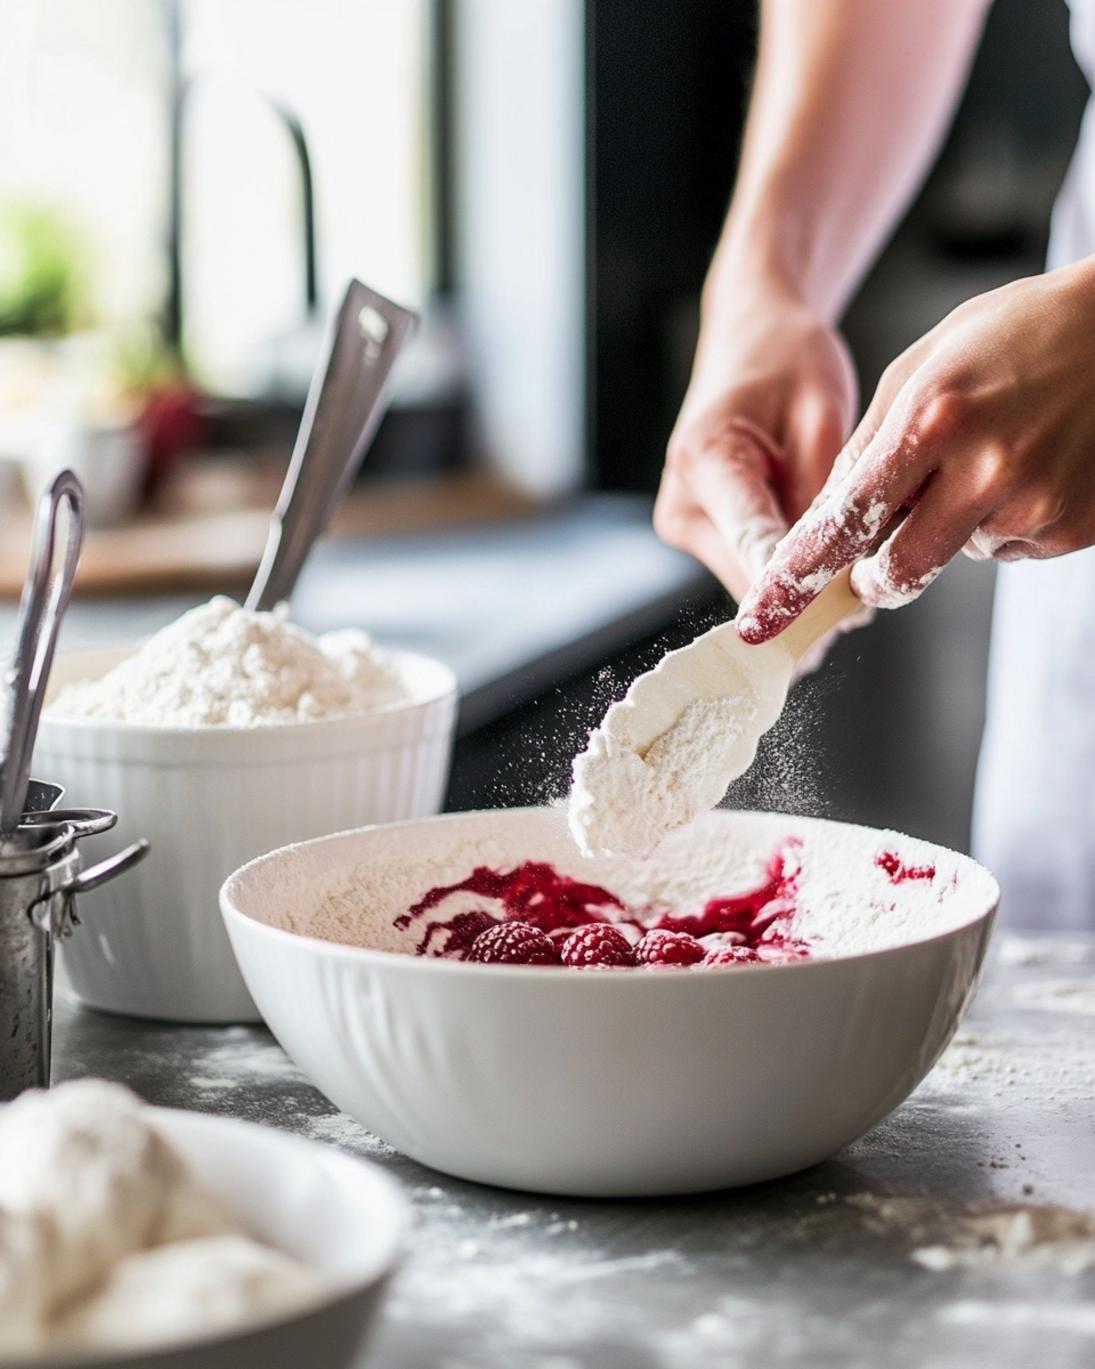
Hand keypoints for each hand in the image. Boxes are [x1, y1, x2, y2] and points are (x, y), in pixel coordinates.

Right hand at [655, 277, 856, 602]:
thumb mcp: (821, 414)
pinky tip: (827, 560)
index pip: (753, 541)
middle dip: (807, 590)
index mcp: (707, 459)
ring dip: (799, 584)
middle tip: (868, 600)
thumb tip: (840, 570)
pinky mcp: (700, 529)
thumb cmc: (786, 359)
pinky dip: (787, 568)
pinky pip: (749, 563)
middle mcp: (683, 501)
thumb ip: (823, 495)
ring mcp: (685, 521)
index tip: (836, 621)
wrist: (750, 336)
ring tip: (855, 574)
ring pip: (749, 578)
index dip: (796, 585)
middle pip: (748, 575)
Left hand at [737, 257, 1094, 641]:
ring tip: (990, 454)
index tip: (770, 607)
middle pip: (898, 569)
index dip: (803, 569)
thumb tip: (827, 517)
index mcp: (934, 418)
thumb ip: (869, 445)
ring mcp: (1036, 505)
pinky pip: (1008, 548)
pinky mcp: (1075, 528)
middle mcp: (986, 470)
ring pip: (954, 556)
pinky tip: (1029, 466)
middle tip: (869, 566)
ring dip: (951, 526)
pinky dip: (1002, 522)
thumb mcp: (924, 365)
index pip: (848, 518)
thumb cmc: (1019, 332)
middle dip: (873, 577)